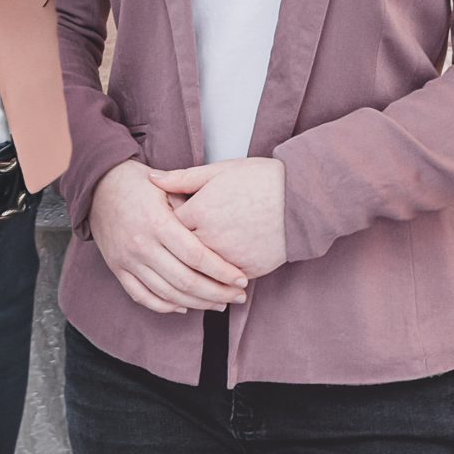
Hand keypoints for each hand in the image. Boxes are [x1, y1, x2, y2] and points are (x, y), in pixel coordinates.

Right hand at [89, 160, 250, 313]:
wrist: (98, 185)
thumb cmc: (139, 182)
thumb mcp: (167, 185)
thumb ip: (191, 204)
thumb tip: (223, 226)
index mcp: (157, 223)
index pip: (196, 256)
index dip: (222, 271)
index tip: (242, 278)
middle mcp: (141, 245)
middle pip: (184, 280)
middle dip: (216, 292)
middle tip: (239, 296)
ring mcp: (127, 260)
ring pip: (166, 294)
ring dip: (197, 303)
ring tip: (219, 304)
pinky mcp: (117, 269)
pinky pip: (142, 296)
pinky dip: (164, 306)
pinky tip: (184, 307)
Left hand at [149, 159, 287, 280]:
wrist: (302, 198)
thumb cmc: (261, 179)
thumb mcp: (220, 171)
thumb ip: (183, 178)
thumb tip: (151, 179)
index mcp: (200, 210)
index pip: (167, 226)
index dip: (164, 225)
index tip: (163, 223)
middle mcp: (210, 237)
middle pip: (179, 254)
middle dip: (173, 253)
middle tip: (168, 252)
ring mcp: (228, 257)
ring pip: (198, 273)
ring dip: (191, 273)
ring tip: (186, 270)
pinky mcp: (246, 271)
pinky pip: (222, 282)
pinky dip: (215, 282)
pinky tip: (211, 280)